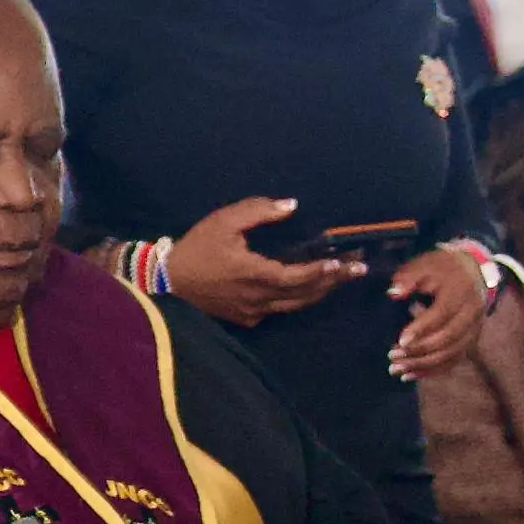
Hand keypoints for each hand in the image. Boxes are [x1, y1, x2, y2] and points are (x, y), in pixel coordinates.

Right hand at [169, 197, 360, 325]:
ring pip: (294, 306)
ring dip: (319, 293)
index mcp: (255, 274)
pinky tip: (306, 291)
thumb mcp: (223, 221)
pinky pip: (278, 310)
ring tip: (338, 280)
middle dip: (332, 281)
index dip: (322, 271)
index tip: (342, 262)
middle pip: (304, 294)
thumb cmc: (196, 249)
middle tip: (357, 270)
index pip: (298, 277)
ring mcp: (252, 311)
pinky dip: (297, 300)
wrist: (166, 281)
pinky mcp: (245, 318)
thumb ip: (258, 211)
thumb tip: (291, 206)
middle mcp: (259, 298)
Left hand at [386, 246, 487, 379]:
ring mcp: (474, 328)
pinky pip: (454, 360)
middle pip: (447, 338)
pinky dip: (433, 370)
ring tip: (396, 369)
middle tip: (391, 357)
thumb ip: (408, 277)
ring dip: (423, 365)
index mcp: (460, 292)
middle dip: (419, 351)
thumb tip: (393, 293)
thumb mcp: (425, 264)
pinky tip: (410, 375)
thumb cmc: (442, 268)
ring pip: (451, 353)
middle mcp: (471, 313)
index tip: (399, 340)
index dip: (421, 328)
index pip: (442, 314)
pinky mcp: (471, 339)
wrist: (474, 271)